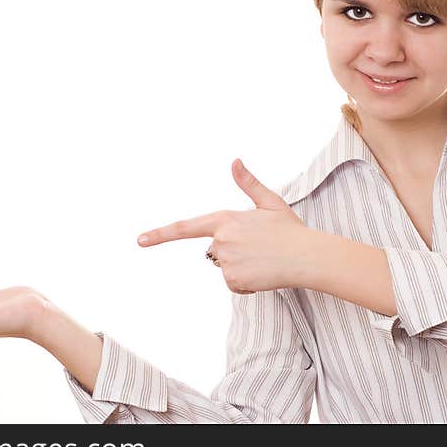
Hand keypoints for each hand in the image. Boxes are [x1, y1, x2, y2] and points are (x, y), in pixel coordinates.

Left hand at [137, 158, 314, 294]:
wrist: (307, 256)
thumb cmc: (290, 229)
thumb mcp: (270, 202)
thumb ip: (248, 184)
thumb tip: (234, 161)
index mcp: (225, 219)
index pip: (185, 227)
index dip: (160, 234)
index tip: (140, 240)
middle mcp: (221, 240)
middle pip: (215, 250)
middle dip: (234, 250)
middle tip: (260, 246)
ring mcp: (226, 262)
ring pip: (225, 267)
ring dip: (242, 267)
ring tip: (264, 259)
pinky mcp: (233, 281)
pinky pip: (234, 284)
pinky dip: (247, 282)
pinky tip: (264, 273)